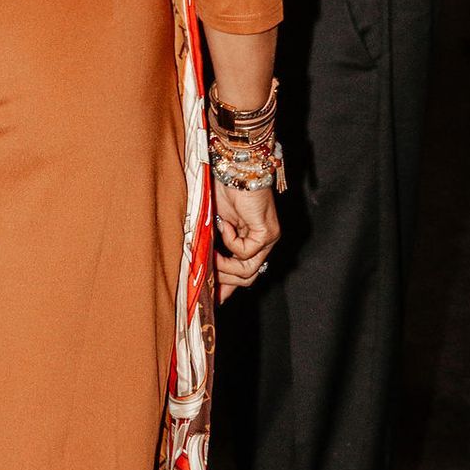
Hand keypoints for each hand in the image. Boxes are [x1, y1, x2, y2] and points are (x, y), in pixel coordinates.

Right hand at [214, 179, 279, 295]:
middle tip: (205, 274)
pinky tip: (224, 225)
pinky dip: (230, 241)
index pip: (243, 274)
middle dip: (223, 280)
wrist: (234, 168)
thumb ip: (211, 249)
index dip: (227, 288)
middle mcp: (262, 243)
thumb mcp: (212, 226)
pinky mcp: (267, 233)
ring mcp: (268, 239)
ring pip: (248, 271)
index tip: (212, 301)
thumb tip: (202, 273)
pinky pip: (245, 252)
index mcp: (250, 241)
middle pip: (247, 278)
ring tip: (210, 253)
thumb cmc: (222, 190)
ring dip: (224, 265)